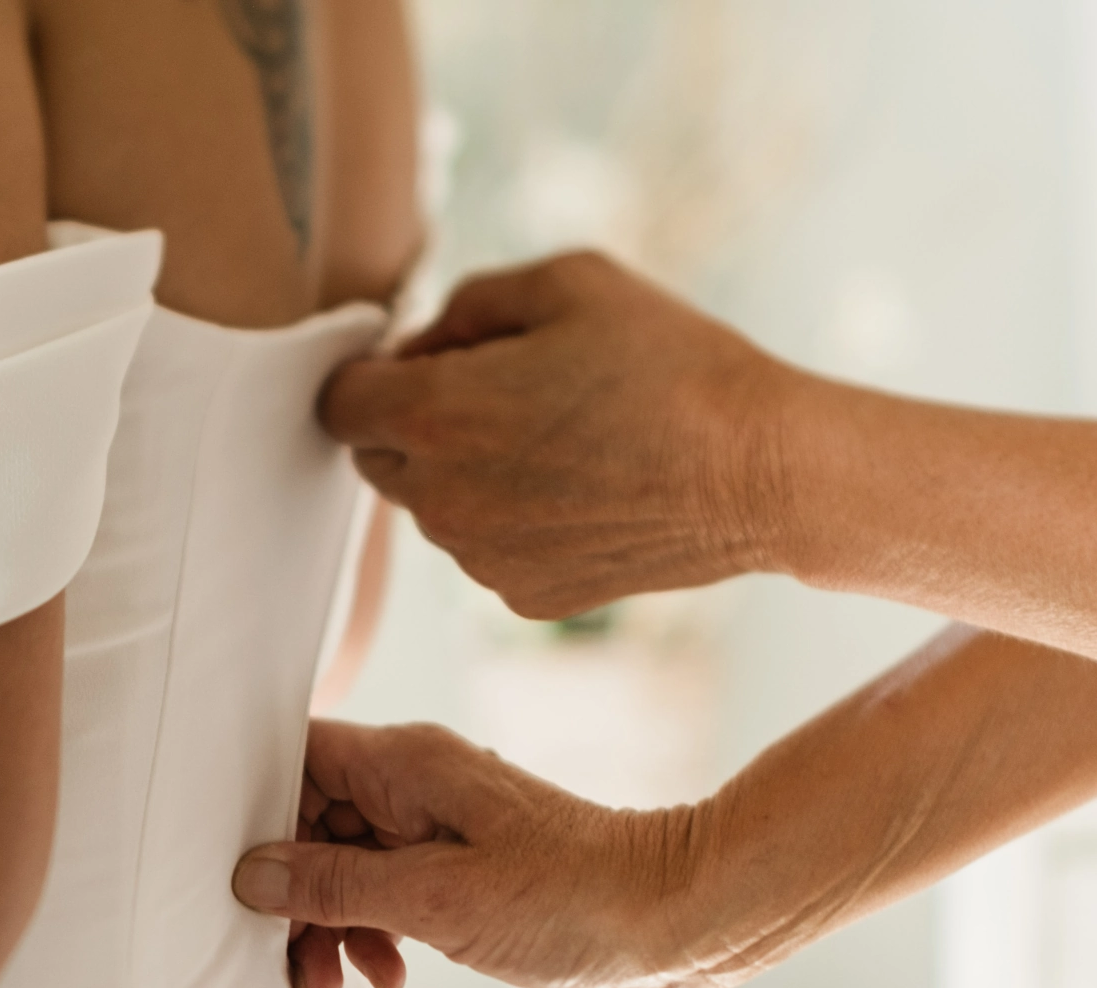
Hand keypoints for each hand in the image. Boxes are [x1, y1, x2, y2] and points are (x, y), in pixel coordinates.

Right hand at [234, 719, 737, 987]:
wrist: (676, 923)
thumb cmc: (571, 899)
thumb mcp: (437, 900)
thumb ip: (336, 884)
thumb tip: (251, 873)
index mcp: (407, 764)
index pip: (294, 758)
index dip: (255, 813)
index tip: (237, 879)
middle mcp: (417, 784)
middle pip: (310, 823)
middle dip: (292, 896)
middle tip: (295, 966)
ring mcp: (440, 828)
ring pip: (345, 867)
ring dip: (331, 928)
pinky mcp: (462, 871)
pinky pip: (387, 894)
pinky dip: (374, 936)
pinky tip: (392, 979)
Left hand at [320, 251, 804, 619]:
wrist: (758, 471)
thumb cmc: (668, 363)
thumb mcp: (566, 281)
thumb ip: (466, 303)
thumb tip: (422, 344)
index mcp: (433, 416)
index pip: (338, 402)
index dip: (376, 373)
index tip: (426, 362)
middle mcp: (440, 500)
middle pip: (376, 459)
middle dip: (414, 422)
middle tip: (500, 392)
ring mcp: (478, 559)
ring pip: (433, 508)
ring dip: (465, 472)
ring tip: (559, 437)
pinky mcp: (520, 598)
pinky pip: (485, 549)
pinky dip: (510, 518)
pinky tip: (581, 487)